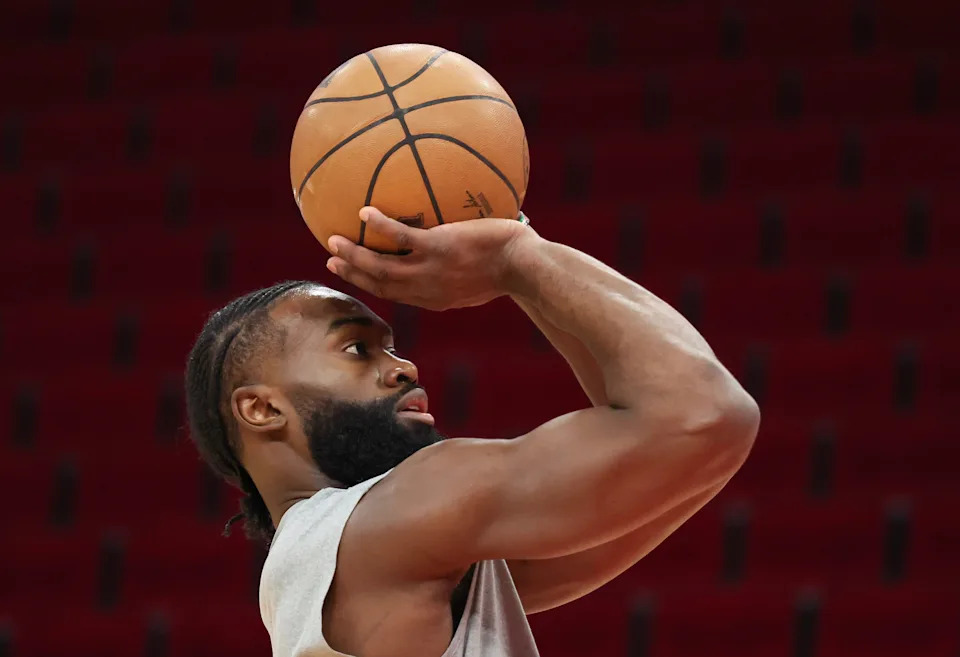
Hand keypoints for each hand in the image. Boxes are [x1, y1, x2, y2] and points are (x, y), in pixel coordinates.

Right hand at [325, 207, 533, 310]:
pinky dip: (379, 225)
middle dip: (353, 274)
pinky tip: (364, 212)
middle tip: (332, 261)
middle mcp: (427, 290)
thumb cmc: (514, 268)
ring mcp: (430, 270)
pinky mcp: (437, 249)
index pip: (397, 295)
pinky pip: (400, 236)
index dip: (371, 286)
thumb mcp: (483, 279)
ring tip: (333, 241)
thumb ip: (463, 272)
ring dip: (354, 256)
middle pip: (380, 285)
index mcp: (436, 298)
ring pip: (381, 267)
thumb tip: (461, 253)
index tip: (354, 275)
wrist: (525, 266)